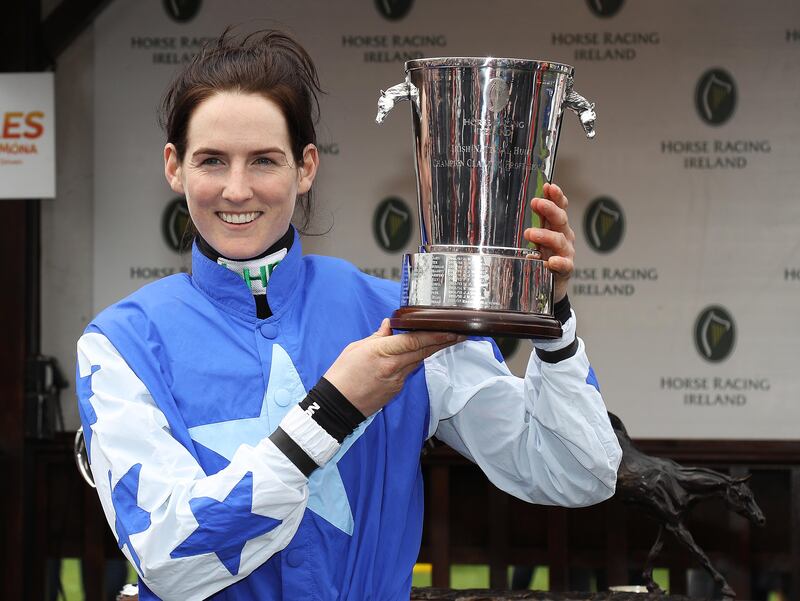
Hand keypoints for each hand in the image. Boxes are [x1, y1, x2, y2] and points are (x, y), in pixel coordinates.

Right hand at [324, 320, 463, 416]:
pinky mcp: (396, 390)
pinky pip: (409, 371)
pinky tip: (421, 354)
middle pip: (424, 351)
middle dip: (444, 341)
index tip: (451, 329)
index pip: (414, 341)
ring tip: (447, 339)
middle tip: (460, 333)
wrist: (336, 406)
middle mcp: (394, 367)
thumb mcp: (355, 349)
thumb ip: (376, 338)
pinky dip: (416, 361)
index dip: (435, 335)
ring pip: (419, 361)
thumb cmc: (341, 375)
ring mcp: (397, 380)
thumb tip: (389, 326)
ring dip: (433, 350)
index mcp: (382, 353)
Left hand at [524, 182, 574, 302]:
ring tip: (530, 234)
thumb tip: (522, 204)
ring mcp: (566, 253)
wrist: (551, 286)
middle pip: (560, 220)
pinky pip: (565, 265)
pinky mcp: (565, 270)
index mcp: (556, 227)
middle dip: (550, 210)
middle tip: (536, 203)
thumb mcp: (537, 238)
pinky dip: (559, 262)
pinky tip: (551, 261)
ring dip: (546, 235)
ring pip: (559, 241)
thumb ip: (534, 222)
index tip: (549, 187)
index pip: (559, 208)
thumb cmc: (543, 258)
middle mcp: (563, 237)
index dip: (556, 197)